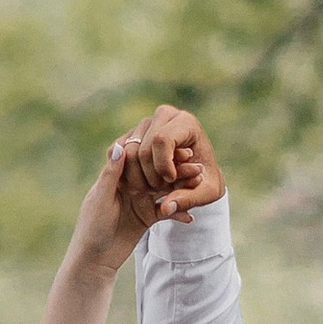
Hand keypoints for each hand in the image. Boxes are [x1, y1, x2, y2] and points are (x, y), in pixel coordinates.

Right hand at [117, 104, 223, 226]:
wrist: (199, 174)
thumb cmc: (206, 182)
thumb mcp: (205, 194)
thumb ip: (187, 200)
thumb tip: (166, 208)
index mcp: (186, 121)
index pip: (162, 139)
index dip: (163, 165)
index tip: (171, 180)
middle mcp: (164, 115)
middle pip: (143, 148)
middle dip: (150, 174)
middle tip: (163, 187)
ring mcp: (146, 123)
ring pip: (127, 152)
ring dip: (138, 176)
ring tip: (155, 186)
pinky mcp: (131, 133)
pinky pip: (116, 153)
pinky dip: (126, 173)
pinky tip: (143, 182)